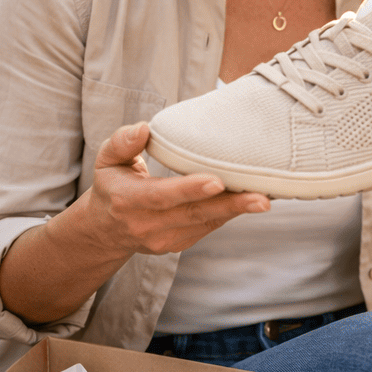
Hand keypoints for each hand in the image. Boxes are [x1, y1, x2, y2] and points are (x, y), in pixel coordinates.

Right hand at [82, 121, 270, 258]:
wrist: (106, 230)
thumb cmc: (113, 185)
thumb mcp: (107, 160)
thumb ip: (122, 142)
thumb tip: (143, 128)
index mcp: (128, 200)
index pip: (161, 196)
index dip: (189, 189)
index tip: (217, 182)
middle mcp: (146, 225)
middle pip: (193, 214)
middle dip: (229, 206)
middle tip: (261, 198)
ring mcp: (164, 239)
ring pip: (205, 223)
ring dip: (237, 211)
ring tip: (265, 198)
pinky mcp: (179, 244)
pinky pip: (209, 227)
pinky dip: (230, 213)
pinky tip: (251, 200)